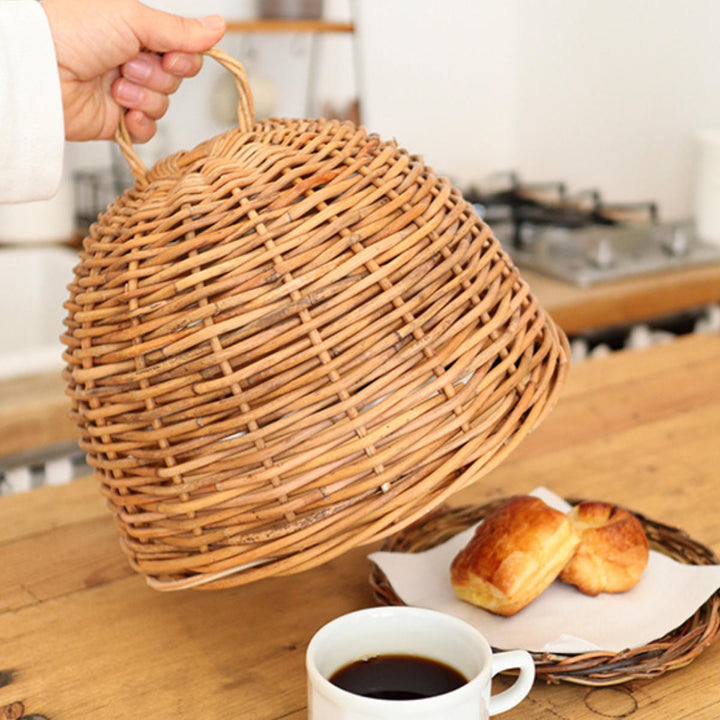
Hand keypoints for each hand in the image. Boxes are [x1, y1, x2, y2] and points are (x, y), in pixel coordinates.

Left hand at [40, 0, 225, 142]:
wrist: (39, 70)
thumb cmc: (72, 32)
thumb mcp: (133, 19)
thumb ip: (179, 30)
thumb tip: (218, 26)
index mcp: (135, 33)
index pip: (182, 52)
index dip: (183, 59)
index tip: (169, 57)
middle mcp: (131, 61)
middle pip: (175, 80)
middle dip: (156, 76)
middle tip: (129, 66)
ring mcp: (124, 92)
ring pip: (163, 105)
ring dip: (143, 97)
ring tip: (115, 87)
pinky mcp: (116, 121)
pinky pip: (148, 130)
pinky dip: (140, 123)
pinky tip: (123, 113)